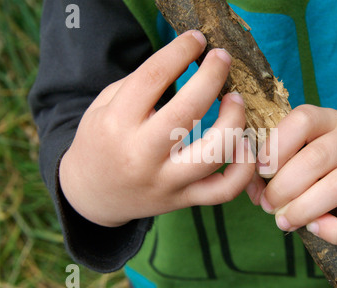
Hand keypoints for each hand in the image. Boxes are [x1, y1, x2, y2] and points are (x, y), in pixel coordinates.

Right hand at [59, 30, 253, 226]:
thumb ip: (137, 86)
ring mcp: (166, 181)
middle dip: (212, 77)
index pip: (153, 78)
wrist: (93, 194)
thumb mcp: (103, 107)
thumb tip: (182, 64)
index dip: (180, 51)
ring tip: (235, 102)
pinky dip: (243, 168)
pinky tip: (243, 146)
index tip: (196, 40)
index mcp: (116, 124)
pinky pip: (224, 190)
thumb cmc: (100, 143)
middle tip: (222, 59)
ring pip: (214, 153)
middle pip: (187, 111)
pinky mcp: (183, 199)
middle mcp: (141, 155)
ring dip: (234, 121)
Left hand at [246, 104, 336, 244]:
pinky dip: (335, 231)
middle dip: (284, 186)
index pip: (303, 120)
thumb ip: (268, 168)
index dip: (276, 146)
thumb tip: (254, 190)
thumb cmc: (311, 162)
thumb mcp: (292, 153)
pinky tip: (315, 229)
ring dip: (304, 208)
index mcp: (326, 119)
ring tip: (284, 221)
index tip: (261, 171)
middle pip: (318, 157)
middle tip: (268, 205)